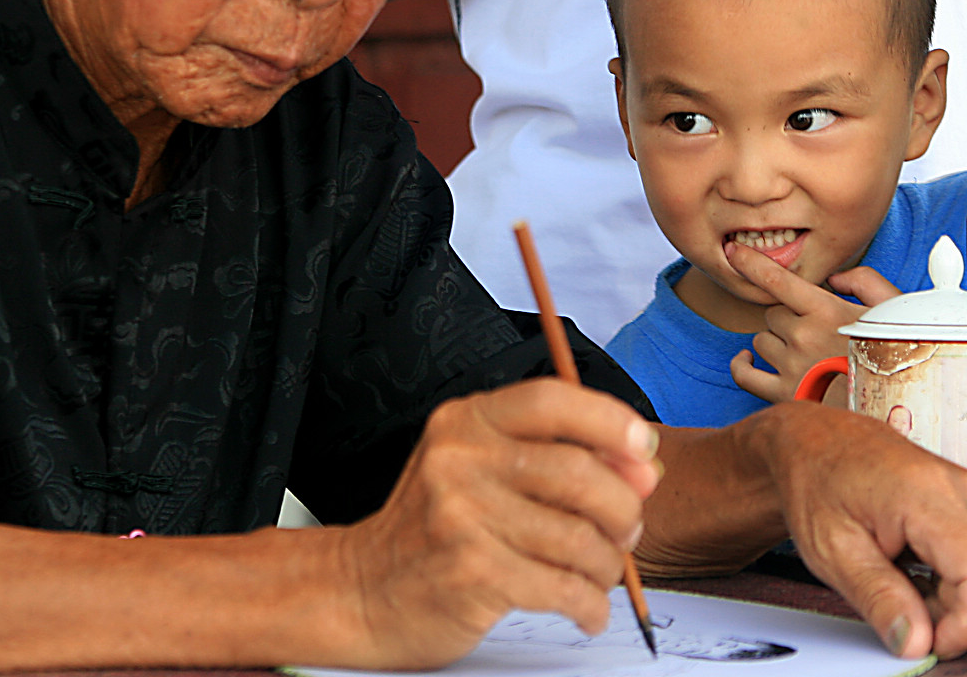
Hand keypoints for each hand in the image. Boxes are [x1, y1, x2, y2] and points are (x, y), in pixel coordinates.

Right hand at [339, 378, 661, 668]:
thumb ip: (557, 458)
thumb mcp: (482, 469)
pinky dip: (590, 604)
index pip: (553, 400)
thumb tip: (644, 469)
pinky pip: (562, 587)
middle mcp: (460, 459)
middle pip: (579, 471)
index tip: (642, 449)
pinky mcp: (471, 572)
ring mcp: (462, 515)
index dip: (611, 421)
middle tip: (626, 528)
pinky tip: (585, 607)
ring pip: (579, 537)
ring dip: (607, 564)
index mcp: (466, 421)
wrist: (363, 587)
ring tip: (599, 573)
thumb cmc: (435, 526)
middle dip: (623, 506)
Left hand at [726, 243, 900, 402]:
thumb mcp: (893, 310)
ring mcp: (791, 366)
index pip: (777, 280)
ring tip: (806, 353)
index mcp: (828, 311)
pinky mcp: (783, 395)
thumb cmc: (899, 355)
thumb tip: (834, 277)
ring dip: (776, 342)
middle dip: (789, 318)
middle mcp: (804, 336)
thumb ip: (865, 282)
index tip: (735, 252)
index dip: (752, 264)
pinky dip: (742, 366)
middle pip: (773, 314)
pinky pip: (744, 375)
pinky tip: (748, 359)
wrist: (898, 405)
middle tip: (817, 332)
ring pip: (762, 341)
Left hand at [763, 403, 966, 659]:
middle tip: (904, 609)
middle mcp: (955, 488)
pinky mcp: (963, 499)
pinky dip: (951, 575)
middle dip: (955, 611)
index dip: (960, 624)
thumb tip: (915, 642)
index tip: (927, 638)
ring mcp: (964, 491)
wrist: (809, 442)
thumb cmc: (813, 482)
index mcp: (923, 498)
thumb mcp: (830, 549)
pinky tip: (913, 568)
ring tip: (899, 579)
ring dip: (953, 594)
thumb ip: (877, 597)